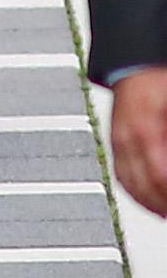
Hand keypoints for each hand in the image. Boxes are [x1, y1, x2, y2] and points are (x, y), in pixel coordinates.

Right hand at [111, 67, 166, 218]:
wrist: (134, 66)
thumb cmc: (159, 84)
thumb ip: (166, 135)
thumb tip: (164, 165)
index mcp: (143, 130)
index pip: (158, 176)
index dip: (166, 192)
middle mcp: (125, 139)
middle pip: (145, 186)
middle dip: (162, 200)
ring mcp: (117, 142)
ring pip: (131, 186)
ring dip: (152, 203)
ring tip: (165, 211)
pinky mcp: (114, 144)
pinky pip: (121, 177)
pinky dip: (137, 194)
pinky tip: (152, 202)